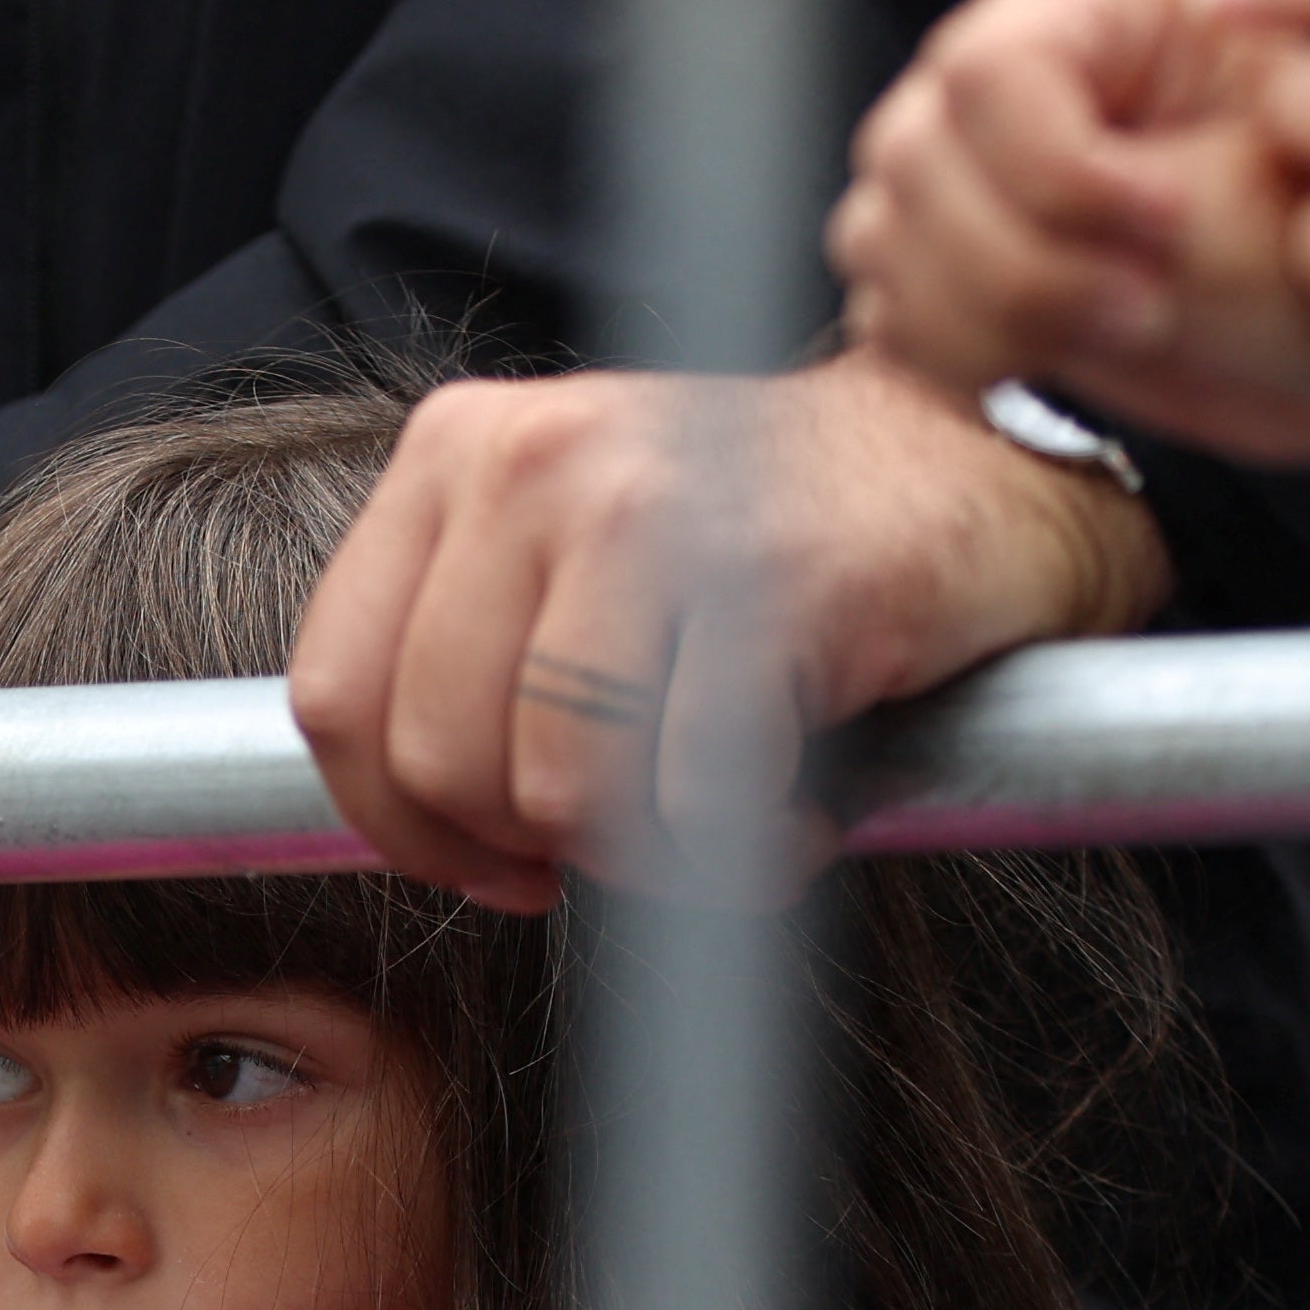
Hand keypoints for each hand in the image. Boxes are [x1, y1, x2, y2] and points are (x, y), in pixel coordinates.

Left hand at [286, 356, 1168, 913]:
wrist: (973, 470)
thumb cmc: (765, 548)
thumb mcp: (568, 562)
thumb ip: (461, 658)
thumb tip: (398, 831)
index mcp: (458, 450)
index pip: (336, 693)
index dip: (405, 826)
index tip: (495, 858)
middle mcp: (532, 458)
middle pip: (437, 759)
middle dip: (529, 847)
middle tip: (630, 834)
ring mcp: (651, 505)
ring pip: (557, 787)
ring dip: (646, 855)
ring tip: (725, 813)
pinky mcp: (771, 580)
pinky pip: (694, 798)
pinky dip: (748, 854)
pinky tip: (797, 810)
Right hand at [829, 0, 1309, 463]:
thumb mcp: (1279, 210)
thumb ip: (1158, 194)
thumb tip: (1046, 210)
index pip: (996, 69)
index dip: (1062, 172)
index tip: (1165, 230)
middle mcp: (1007, 54)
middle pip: (923, 152)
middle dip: (1028, 265)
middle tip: (1149, 311)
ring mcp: (955, 153)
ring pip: (885, 231)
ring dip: (994, 317)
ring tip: (1120, 333)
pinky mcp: (933, 250)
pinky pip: (886, 306)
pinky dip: (959, 354)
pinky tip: (1050, 357)